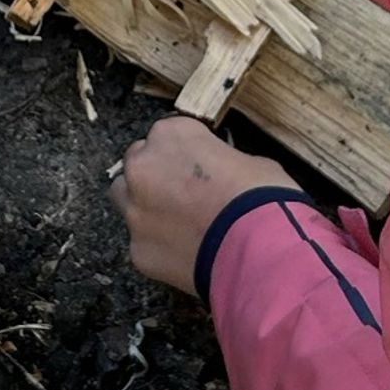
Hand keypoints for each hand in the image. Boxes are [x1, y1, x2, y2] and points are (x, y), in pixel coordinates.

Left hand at [110, 115, 279, 294]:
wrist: (259, 252)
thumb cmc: (263, 199)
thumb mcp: (251, 162)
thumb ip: (222, 162)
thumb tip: (223, 175)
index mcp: (171, 136)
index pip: (167, 135)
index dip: (186, 153)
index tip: (200, 167)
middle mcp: (143, 168)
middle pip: (137, 164)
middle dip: (156, 176)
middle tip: (186, 194)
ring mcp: (135, 212)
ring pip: (126, 202)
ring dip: (145, 207)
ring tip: (180, 224)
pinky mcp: (138, 251)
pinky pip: (143, 244)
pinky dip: (160, 247)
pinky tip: (188, 254)